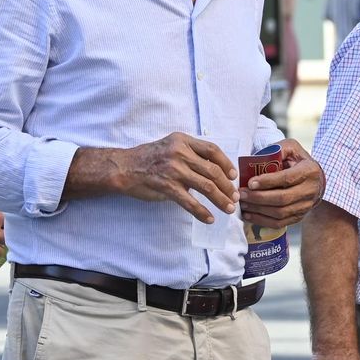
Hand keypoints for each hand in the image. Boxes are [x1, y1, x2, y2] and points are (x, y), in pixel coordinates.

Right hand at [110, 132, 237, 224]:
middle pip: (213, 170)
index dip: (226, 163)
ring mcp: (174, 170)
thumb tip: (212, 170)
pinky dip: (202, 212)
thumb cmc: (149, 158)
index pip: (212, 150)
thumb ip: (190, 154)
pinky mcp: (167, 187)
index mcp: (183, 141)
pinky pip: (190, 202)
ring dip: (220, 199)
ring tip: (228, 209)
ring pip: (206, 186)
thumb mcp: (171, 146)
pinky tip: (209, 218)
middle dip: (227, 186)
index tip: (233, 175)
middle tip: (235, 197)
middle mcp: (180, 153)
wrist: (124, 168)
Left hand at [241, 139, 325, 228]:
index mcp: (309, 171)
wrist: (315, 180)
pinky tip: (249, 215)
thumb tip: (257, 158)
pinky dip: (262, 220)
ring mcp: (305, 206)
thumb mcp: (291, 148)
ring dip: (258, 210)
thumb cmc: (298, 161)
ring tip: (243, 203)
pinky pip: (279, 223)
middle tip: (242, 194)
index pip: (287, 178)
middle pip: (282, 198)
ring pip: (280, 213)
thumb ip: (277, 149)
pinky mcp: (298, 217)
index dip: (268, 182)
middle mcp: (310, 190)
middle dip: (258, 198)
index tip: (250, 183)